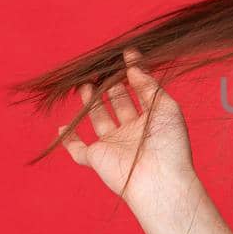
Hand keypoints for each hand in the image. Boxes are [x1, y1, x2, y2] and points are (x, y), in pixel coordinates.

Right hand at [58, 47, 197, 216]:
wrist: (159, 179)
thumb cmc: (170, 143)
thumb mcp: (166, 106)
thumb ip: (148, 86)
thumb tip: (134, 67)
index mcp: (151, 120)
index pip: (140, 92)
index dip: (134, 73)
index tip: (127, 53)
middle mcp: (132, 132)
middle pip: (118, 103)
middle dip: (110, 86)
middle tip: (102, 67)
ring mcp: (113, 144)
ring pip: (98, 119)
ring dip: (91, 102)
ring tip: (85, 83)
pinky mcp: (96, 158)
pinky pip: (78, 150)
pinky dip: (68, 140)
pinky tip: (62, 126)